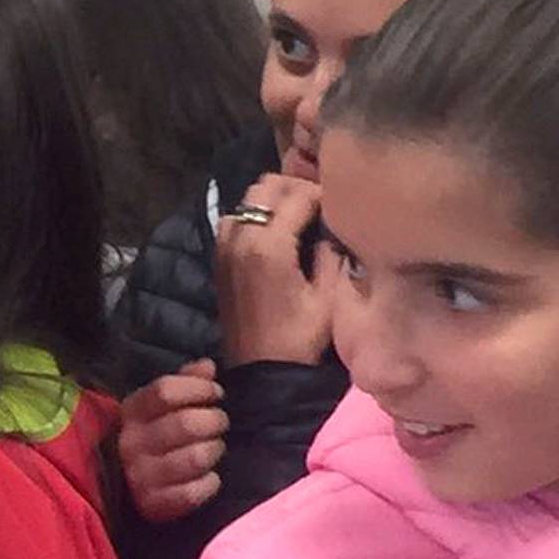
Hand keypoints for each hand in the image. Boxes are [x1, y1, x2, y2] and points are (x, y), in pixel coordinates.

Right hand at [119, 362, 227, 520]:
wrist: (129, 487)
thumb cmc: (158, 436)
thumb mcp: (164, 404)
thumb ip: (186, 381)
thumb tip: (207, 366)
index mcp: (131, 412)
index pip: (165, 391)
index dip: (199, 388)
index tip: (217, 393)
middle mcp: (130, 443)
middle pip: (185, 423)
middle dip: (215, 420)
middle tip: (221, 423)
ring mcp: (139, 476)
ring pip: (194, 458)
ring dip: (213, 451)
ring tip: (215, 448)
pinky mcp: (152, 506)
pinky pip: (191, 493)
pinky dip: (209, 485)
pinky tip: (211, 479)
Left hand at [217, 175, 340, 366]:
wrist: (260, 372)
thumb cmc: (299, 339)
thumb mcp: (327, 297)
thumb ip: (331, 253)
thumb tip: (332, 226)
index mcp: (268, 246)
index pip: (299, 195)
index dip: (324, 194)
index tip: (340, 203)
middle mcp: (240, 238)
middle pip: (266, 186)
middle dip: (295, 188)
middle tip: (319, 205)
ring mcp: (224, 247)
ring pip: (248, 200)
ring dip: (272, 201)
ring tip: (298, 217)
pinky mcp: (218, 259)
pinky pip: (235, 220)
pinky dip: (255, 216)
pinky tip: (276, 234)